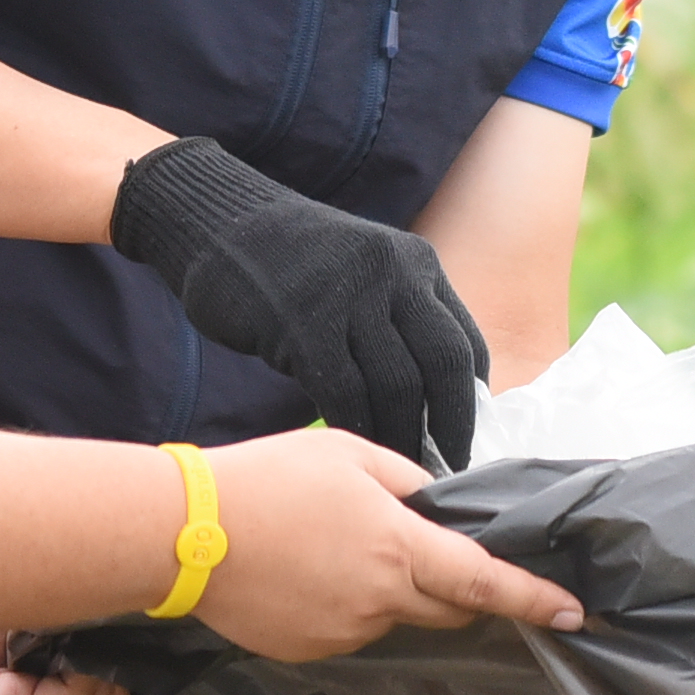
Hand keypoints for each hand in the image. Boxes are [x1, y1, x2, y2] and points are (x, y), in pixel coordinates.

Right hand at [111, 138, 486, 468]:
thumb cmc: (297, 266)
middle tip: (442, 468)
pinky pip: (345, 392)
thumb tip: (431, 397)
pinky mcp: (304, 325)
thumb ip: (402, 318)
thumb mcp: (367, 271)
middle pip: (443, 365)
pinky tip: (355, 448)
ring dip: (401, 435)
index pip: (466, 343)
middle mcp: (393, 275)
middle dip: (449, 426)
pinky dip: (356, 427)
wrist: (225, 225)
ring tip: (398, 467)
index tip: (461, 439)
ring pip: (397, 385)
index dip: (469, 402)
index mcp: (418, 264)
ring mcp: (350, 297)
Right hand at [189, 429, 580, 660]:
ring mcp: (344, 633)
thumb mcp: (351, 454)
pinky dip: (348, 604)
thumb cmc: (267, 479)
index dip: (536, 599)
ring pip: (396, 617)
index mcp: (399, 548)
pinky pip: (352, 629)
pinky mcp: (310, 650)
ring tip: (335, 545)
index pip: (485, 582)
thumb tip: (439, 507)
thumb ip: (409, 483)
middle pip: (450, 608)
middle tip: (433, 549)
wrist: (183, 532)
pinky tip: (307, 571)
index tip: (575, 612)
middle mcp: (380, 601)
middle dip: (460, 587)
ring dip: (392, 590)